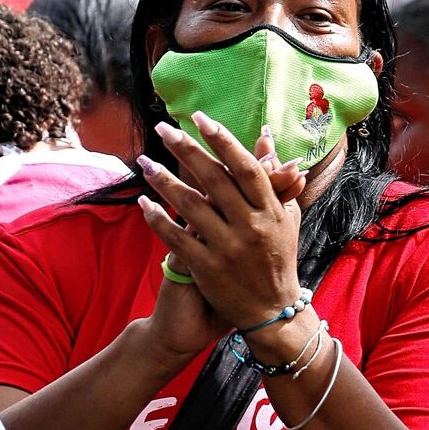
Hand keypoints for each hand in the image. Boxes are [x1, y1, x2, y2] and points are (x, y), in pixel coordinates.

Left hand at [138, 113, 302, 331]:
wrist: (272, 311)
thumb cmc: (278, 257)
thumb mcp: (285, 216)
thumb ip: (275, 177)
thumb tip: (266, 136)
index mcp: (271, 210)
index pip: (245, 168)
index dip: (222, 141)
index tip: (200, 118)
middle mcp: (251, 227)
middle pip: (214, 180)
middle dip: (187, 151)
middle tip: (164, 129)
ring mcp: (228, 248)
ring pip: (191, 206)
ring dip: (164, 181)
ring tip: (145, 162)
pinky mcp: (208, 269)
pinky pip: (177, 239)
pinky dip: (158, 219)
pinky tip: (142, 202)